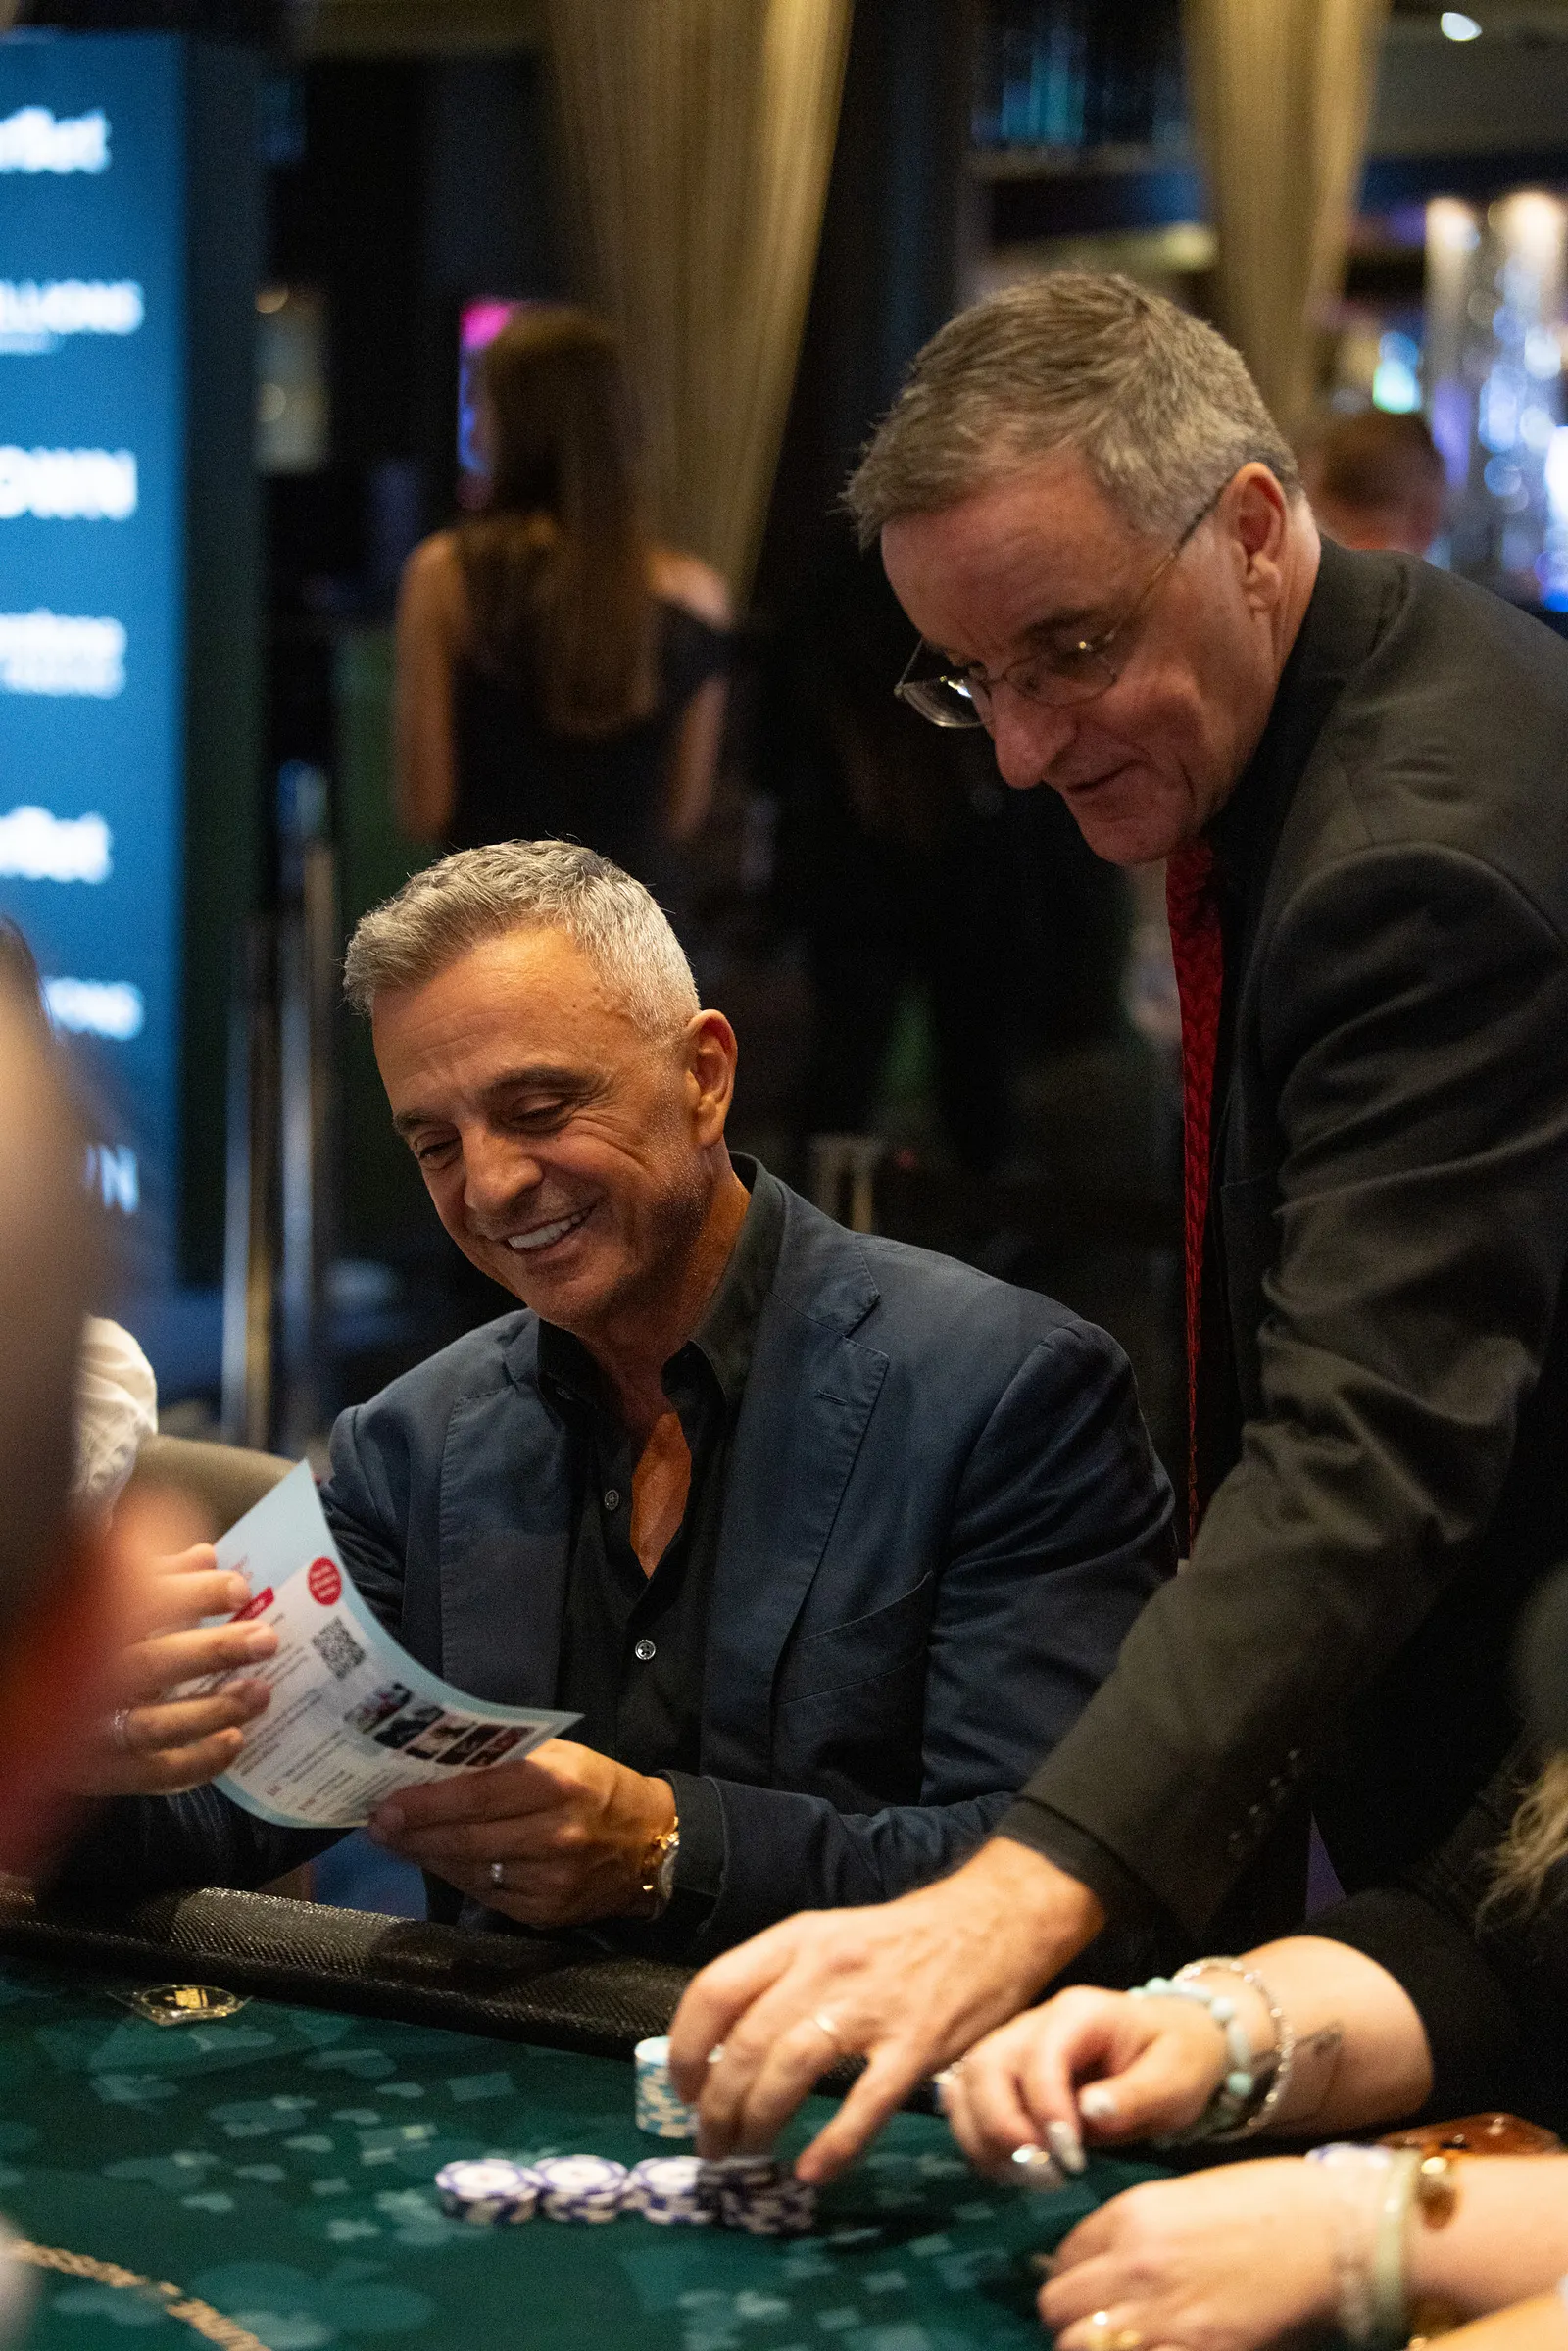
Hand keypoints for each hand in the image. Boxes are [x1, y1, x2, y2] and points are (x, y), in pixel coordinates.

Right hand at [71, 1540, 276, 1797]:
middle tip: (265, 1639)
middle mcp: (79, 1682)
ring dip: (214, 1709)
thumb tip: (204, 1556)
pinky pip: (151, 1775)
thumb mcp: (104, 1596)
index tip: (238, 1588)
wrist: (32, 1709)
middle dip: (213, 1651)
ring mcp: (86, 1732)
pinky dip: (199, 1761)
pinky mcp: (98, 1773)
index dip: (190, 1595)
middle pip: (150, 1666)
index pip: (134, 1604)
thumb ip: (153, 1577)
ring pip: (152, 1726)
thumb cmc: (79, 1640)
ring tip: (260, 1692)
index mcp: (81, 1627)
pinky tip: (236, 1739)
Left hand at [367, 1739, 675, 1928]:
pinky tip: (438, 1862)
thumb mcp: (562, 1758)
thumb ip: (507, 1763)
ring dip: (428, 1856)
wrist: (654, 1845)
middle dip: (415, 1833)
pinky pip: (487, 1894)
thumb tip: (438, 1769)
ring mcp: (550, 1880)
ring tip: (397, 1841)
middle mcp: (555, 1835)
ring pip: (471, 1870)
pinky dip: (458, 1877)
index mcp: (558, 1784)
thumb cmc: (598, 1787)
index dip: (427, 1803)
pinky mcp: (546, 1912)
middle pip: (467, 1838)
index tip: (387, 1803)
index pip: (478, 1795)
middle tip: (378, 1825)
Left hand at [667, 1838, 1103, 2183]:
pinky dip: (834, 2146)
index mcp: (797, 1937)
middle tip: (712, 2145)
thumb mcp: (829, 1936)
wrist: (992, 1920)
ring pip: (790, 2071)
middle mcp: (825, 1967)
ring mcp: (873, 2007)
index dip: (685, 2047)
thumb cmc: (901, 1937)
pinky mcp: (918, 2045)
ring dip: (757, 2124)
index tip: (683, 2091)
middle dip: (716, 2107)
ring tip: (748, 2157)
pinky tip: (813, 2172)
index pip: (715, 1989)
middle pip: (745, 2043)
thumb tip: (721, 2045)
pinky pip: (865, 2105)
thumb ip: (780, 1979)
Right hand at [943, 1987, 1230, 2175]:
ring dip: (984, 2137)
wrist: (1173, 2043)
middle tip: (1047, 2176)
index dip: (1046, 2112)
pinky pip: (964, 2101)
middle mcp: (1033, 2022)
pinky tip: (1013, 2169)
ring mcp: (1011, 2045)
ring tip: (1029, 2177)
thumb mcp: (1177, 2079)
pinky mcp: (1002, 2074)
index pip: (1039, 2057)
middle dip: (1005, 2128)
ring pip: (964, 2084)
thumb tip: (1088, 2114)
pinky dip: (977, 2139)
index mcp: (1077, 2013)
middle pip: (985, 2066)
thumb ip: (1135, 2096)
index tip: (1074, 2161)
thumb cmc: (1177, 2058)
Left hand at [1041, 2160, 1338, 2350]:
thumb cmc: (1274, 2203)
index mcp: (1131, 2216)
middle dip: (1072, 2318)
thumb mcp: (1188, 2197)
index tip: (1088, 2291)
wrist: (1339, 2235)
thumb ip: (1138, 2230)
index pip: (1061, 2258)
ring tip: (1119, 2344)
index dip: (1071, 2277)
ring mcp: (1163, 2317)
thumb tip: (1104, 2263)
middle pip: (1057, 2306)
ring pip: (1078, 2346)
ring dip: (1093, 2346)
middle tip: (1099, 2325)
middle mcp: (1134, 2265)